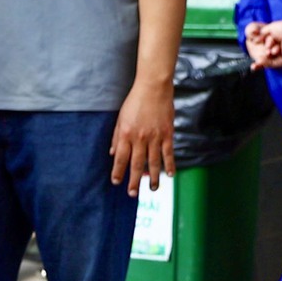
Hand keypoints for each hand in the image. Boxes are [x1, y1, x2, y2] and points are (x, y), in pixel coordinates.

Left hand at [110, 79, 173, 194]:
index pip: (120, 158)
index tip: (116, 182)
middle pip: (136, 164)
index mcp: (126, 134)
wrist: (153, 87)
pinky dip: (169, 165)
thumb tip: (112, 152)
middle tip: (132, 193)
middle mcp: (140, 138)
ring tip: (152, 189)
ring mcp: (155, 137)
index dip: (118, 171)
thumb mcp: (120, 118)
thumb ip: (116, 137)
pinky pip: (168, 153)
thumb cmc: (135, 101)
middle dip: (134, 180)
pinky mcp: (167, 134)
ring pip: (153, 162)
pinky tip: (169, 175)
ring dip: (153, 177)